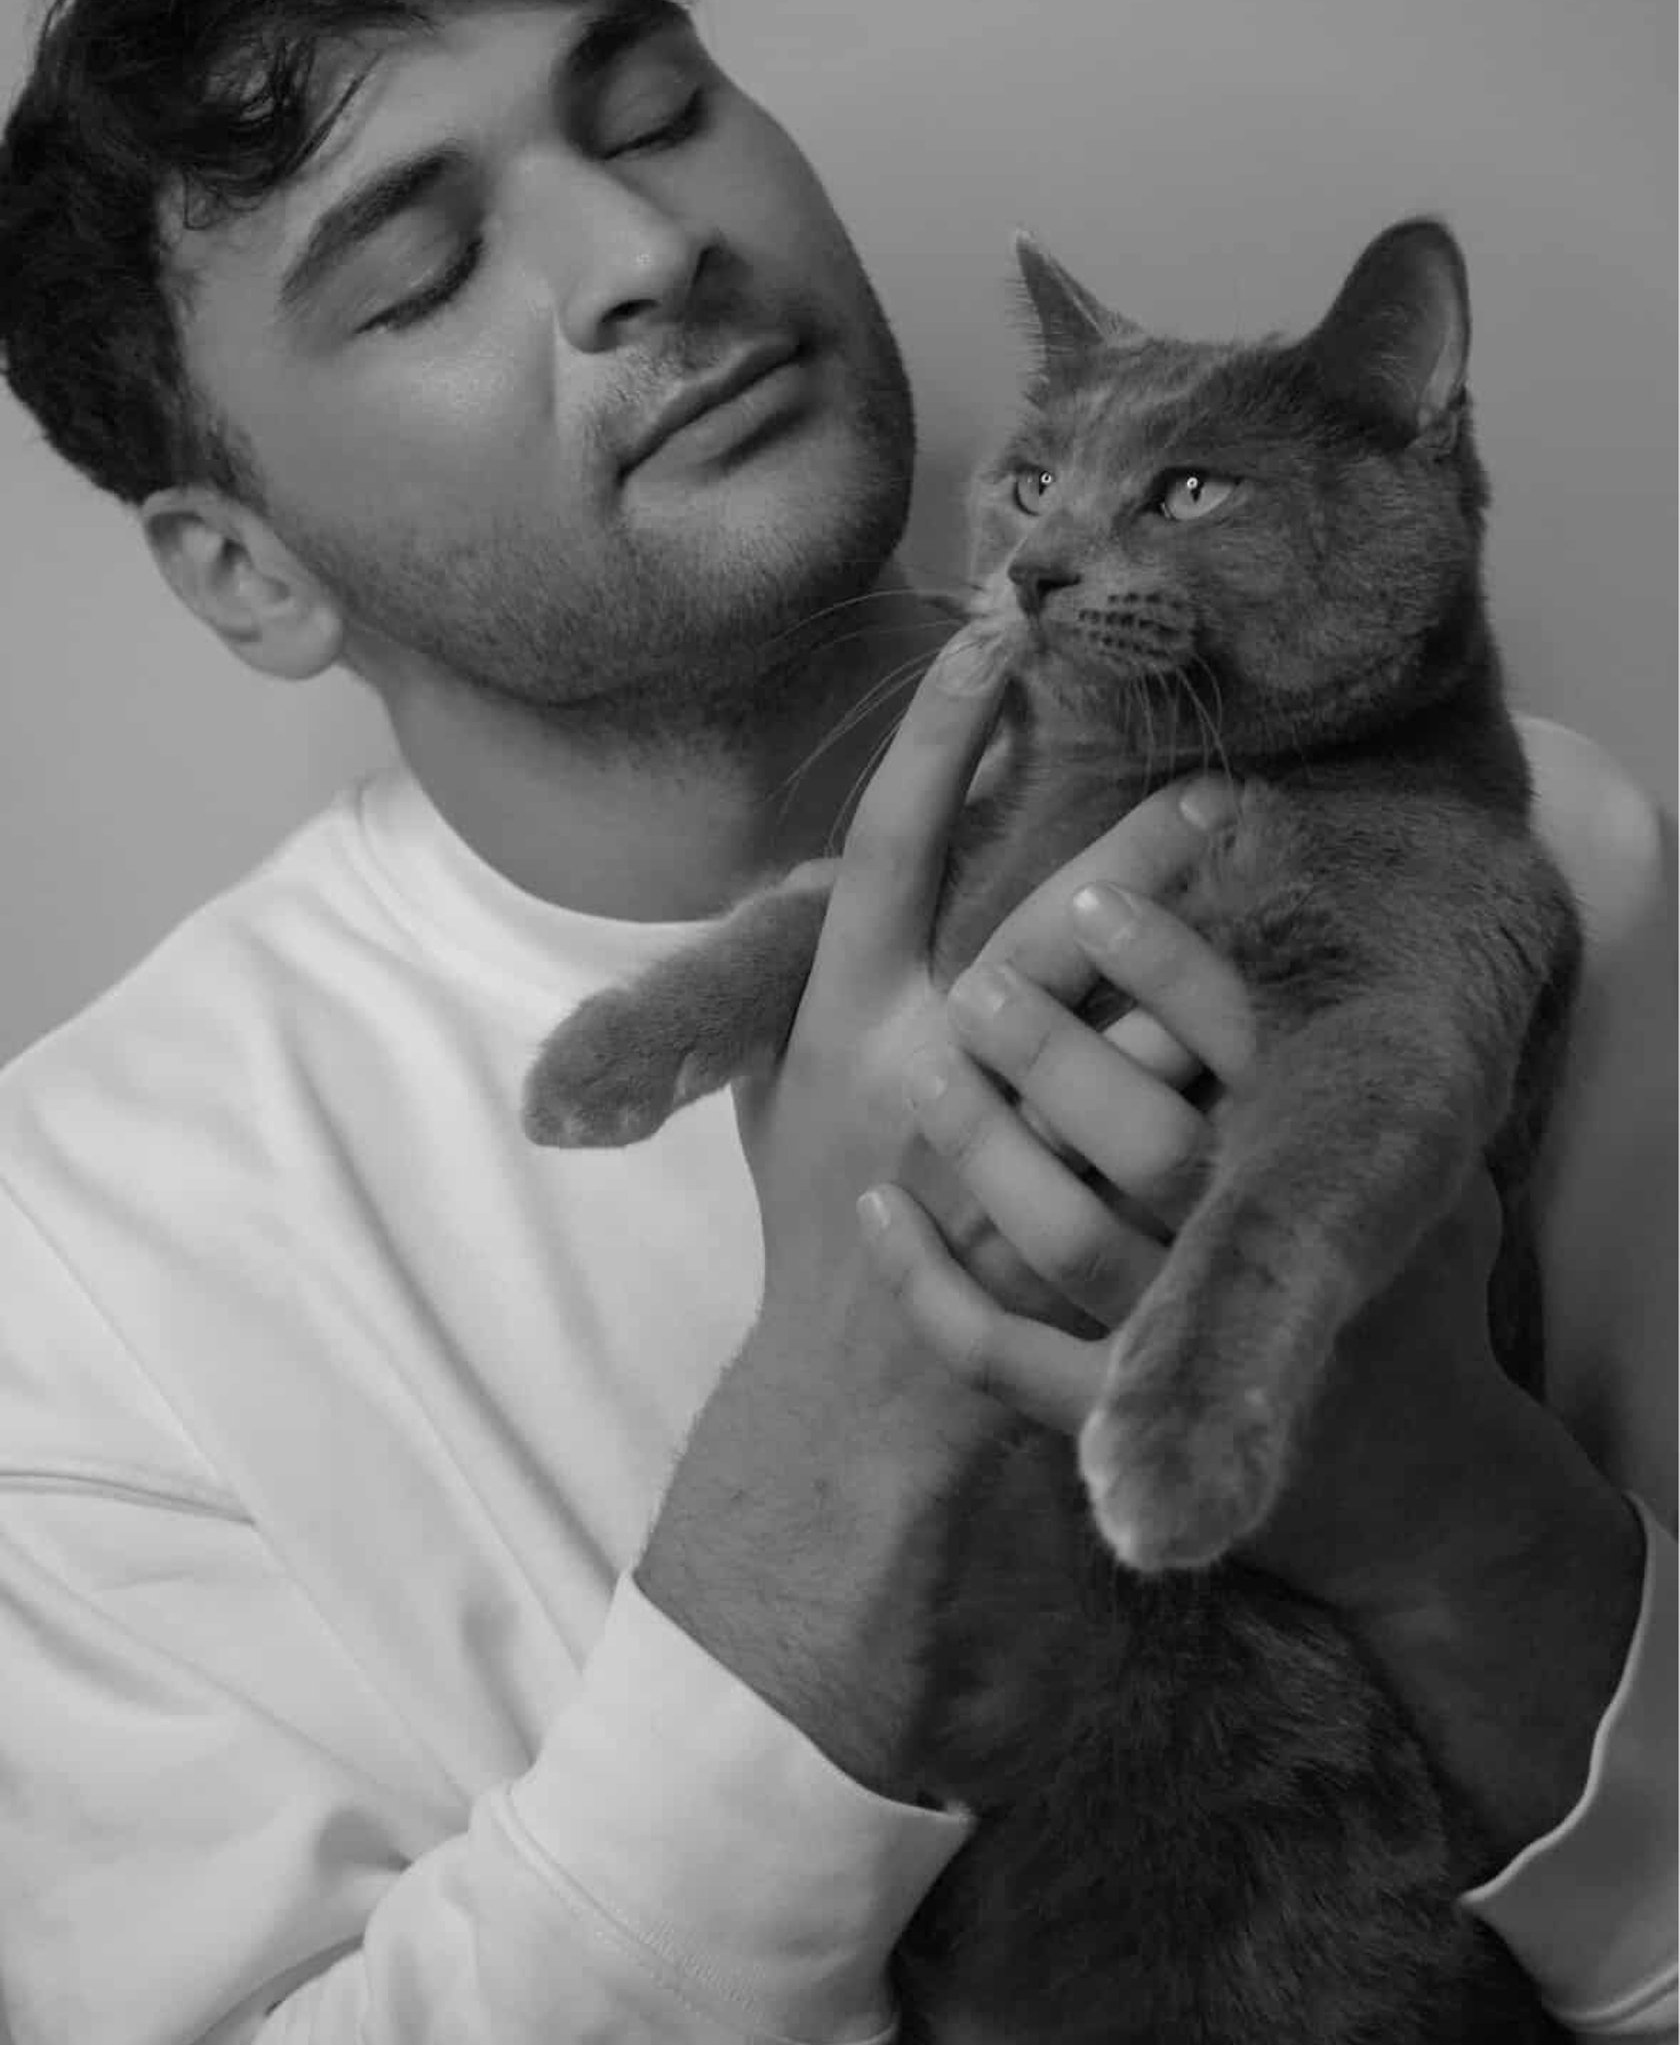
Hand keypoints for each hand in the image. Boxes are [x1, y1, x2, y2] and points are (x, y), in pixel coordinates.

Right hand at [734, 630, 1234, 1448]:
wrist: (859, 1407)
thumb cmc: (819, 1235)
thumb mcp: (777, 1099)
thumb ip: (801, 992)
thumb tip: (830, 883)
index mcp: (840, 1018)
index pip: (886, 843)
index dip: (937, 732)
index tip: (990, 637)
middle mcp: (915, 1069)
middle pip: (1039, 927)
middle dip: (1133, 851)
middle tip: (1213, 784)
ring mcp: (998, 1151)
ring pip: (1118, 1024)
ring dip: (1192, 953)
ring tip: (1254, 879)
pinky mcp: (1071, 1223)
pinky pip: (1162, 1128)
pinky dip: (1212, 1070)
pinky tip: (1267, 1018)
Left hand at [859, 882, 1520, 1617]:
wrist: (1426, 1495)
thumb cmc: (1411, 1300)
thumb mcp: (1419, 1176)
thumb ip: (1365, 1069)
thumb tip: (1276, 903)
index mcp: (1332, 1180)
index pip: (1250, 1057)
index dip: (1174, 972)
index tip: (1096, 897)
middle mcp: (1254, 1259)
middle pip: (1147, 1144)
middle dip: (1056, 1054)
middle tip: (981, 981)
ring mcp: (1183, 1350)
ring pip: (1067, 1240)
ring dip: (987, 1149)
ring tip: (931, 1067)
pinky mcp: (1120, 1424)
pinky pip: (1004, 1359)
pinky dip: (932, 1290)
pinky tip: (881, 1211)